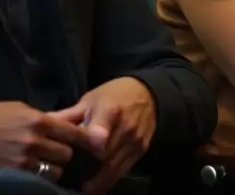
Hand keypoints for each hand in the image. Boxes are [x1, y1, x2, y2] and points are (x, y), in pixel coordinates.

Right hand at [0, 101, 89, 181]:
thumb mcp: (21, 110)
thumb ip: (45, 118)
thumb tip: (67, 125)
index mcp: (40, 121)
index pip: (75, 133)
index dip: (86, 139)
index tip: (96, 142)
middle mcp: (35, 141)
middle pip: (67, 154)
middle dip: (65, 154)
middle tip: (59, 152)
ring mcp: (24, 160)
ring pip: (55, 170)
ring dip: (53, 168)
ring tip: (45, 163)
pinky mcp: (16, 173)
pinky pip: (39, 180)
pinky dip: (40, 178)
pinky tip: (35, 171)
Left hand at [49, 77, 156, 193]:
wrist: (147, 93)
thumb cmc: (112, 96)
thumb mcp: (89, 100)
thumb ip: (68, 116)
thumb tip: (43, 126)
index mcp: (110, 111)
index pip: (99, 132)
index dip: (89, 145)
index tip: (72, 156)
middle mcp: (126, 127)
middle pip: (104, 156)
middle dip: (86, 171)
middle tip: (67, 181)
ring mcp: (135, 140)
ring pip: (114, 167)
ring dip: (97, 181)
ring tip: (81, 189)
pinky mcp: (142, 149)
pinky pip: (124, 169)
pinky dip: (110, 179)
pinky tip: (97, 186)